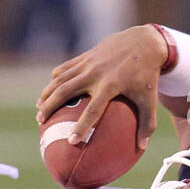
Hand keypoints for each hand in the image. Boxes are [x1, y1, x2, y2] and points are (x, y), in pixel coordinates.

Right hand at [35, 25, 165, 151]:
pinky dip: (55, 79)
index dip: (81, 126)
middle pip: (65, 92)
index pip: (92, 110)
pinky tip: (49, 90)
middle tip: (41, 121)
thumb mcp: (150, 98)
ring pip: (60, 80)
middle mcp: (95, 74)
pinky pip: (65, 69)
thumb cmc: (148, 74)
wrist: (143, 42)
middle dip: (50, 107)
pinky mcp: (85, 57)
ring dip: (47, 94)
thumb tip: (142, 146)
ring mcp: (87, 63)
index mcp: (110, 85)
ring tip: (39, 108)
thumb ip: (147, 123)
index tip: (71, 141)